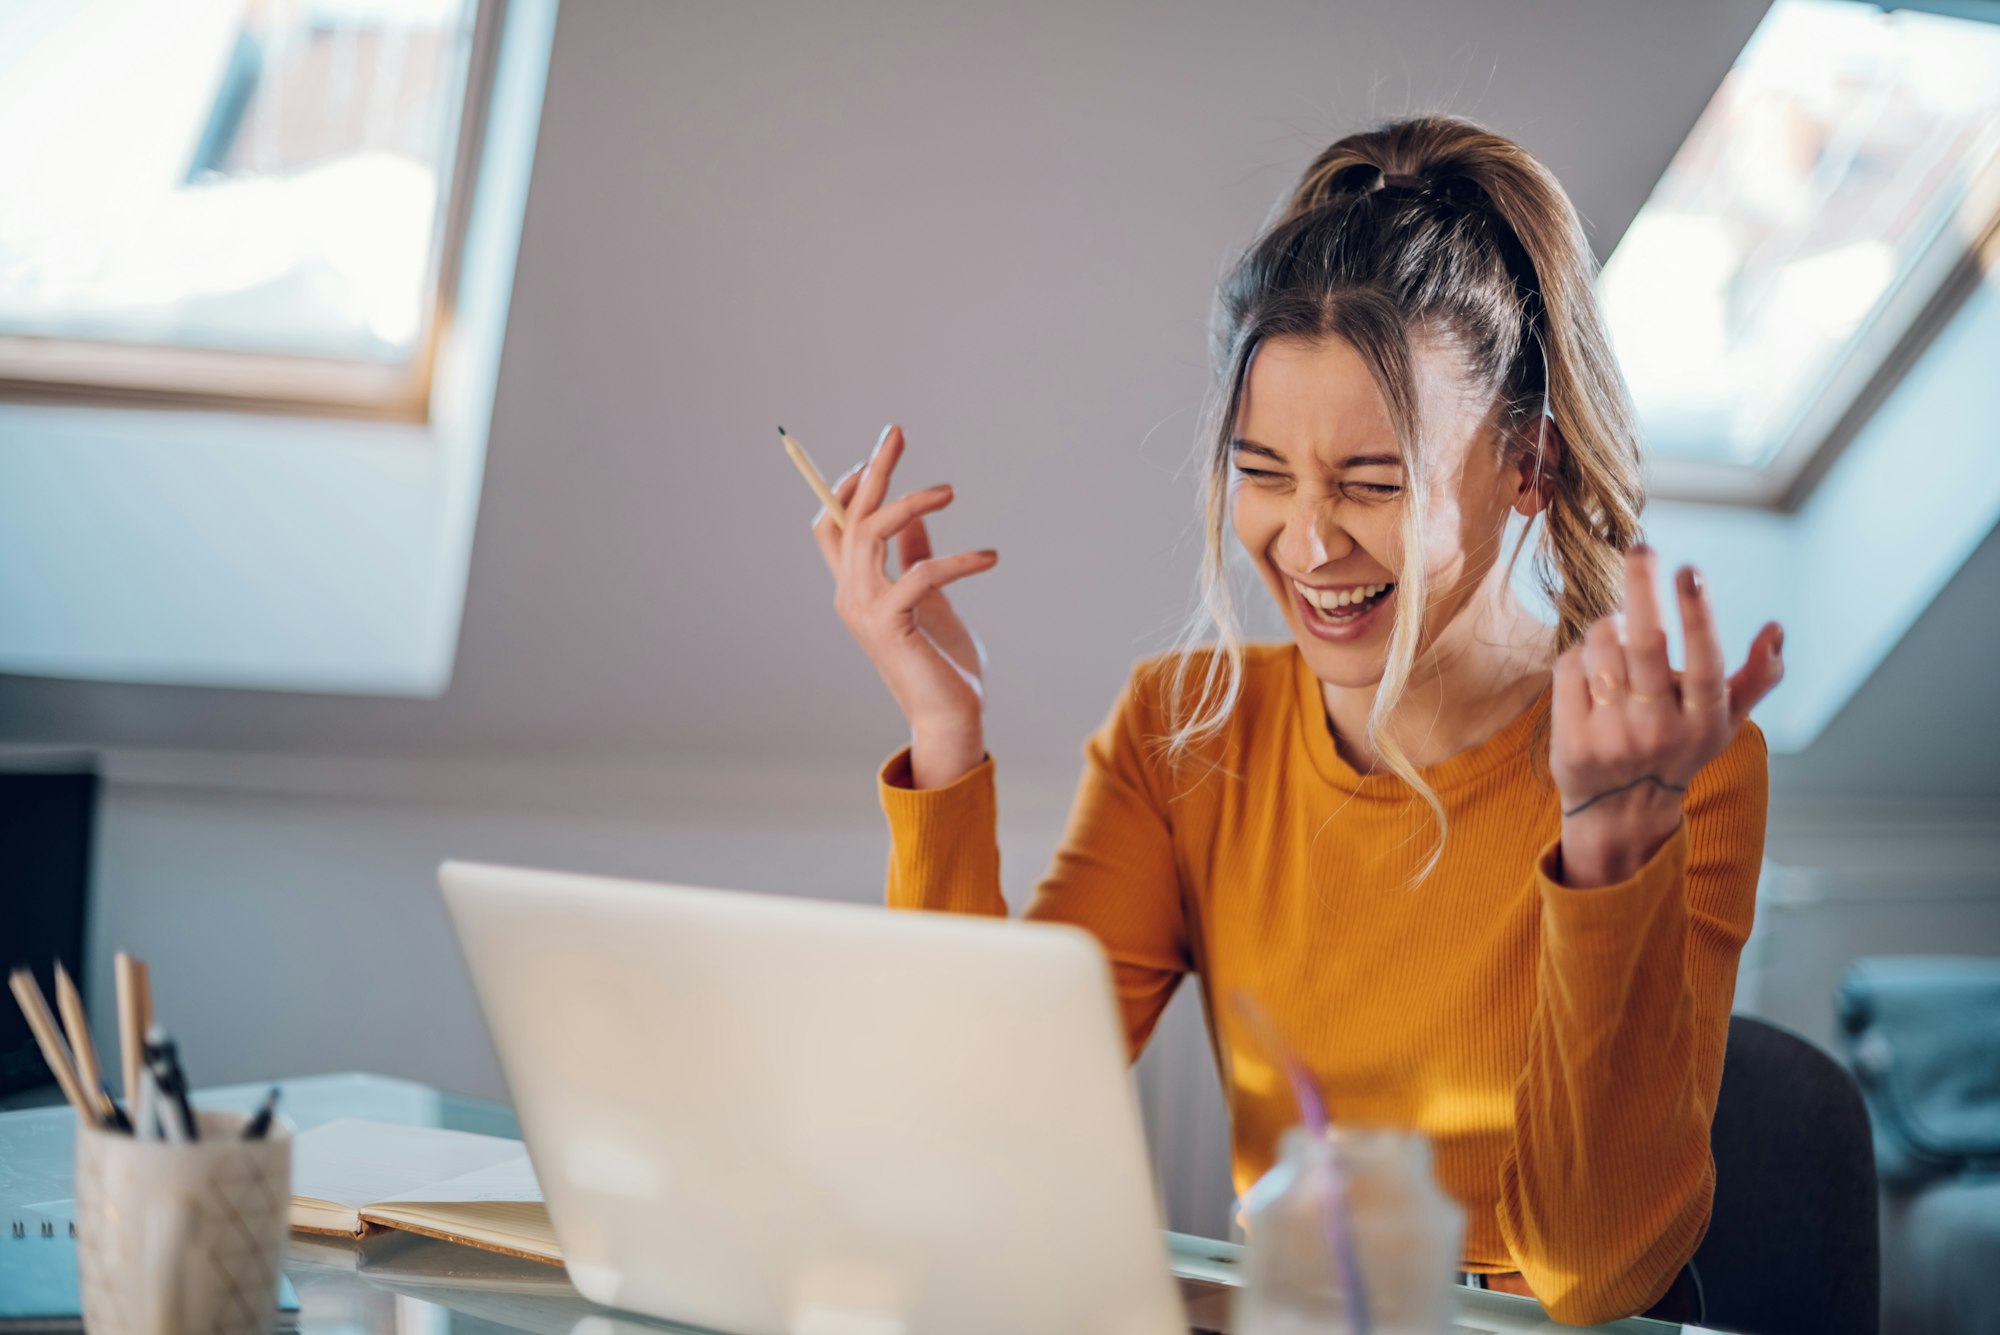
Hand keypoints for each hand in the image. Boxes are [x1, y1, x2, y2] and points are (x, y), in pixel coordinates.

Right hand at [812, 424, 998, 779]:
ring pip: (872, 532)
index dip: (847, 485)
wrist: (950, 716)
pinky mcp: (891, 624)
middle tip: (897, 431)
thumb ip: (916, 557)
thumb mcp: (931, 598)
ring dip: (910, 502)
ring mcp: (865, 610)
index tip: (879, 455)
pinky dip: (957, 559)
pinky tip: (989, 557)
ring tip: (950, 490)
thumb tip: (916, 517)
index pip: (833, 523)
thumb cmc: (942, 661)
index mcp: (856, 586)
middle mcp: (850, 594)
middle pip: (849, 515)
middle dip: (872, 468)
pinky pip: (919, 572)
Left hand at [1550, 545, 1783, 886]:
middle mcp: (1659, 729)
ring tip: (1618, 629)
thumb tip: (1776, 630)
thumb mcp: (1723, 722)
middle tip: (1642, 547)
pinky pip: (1569, 668)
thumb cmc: (1678, 749)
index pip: (1704, 664)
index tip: (1690, 570)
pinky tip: (1592, 665)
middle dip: (1642, 589)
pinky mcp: (1572, 742)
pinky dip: (1580, 654)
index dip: (1698, 616)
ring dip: (1608, 625)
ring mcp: (1612, 737)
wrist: (1621, 813)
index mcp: (1703, 721)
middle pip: (1646, 646)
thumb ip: (1756, 677)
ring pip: (1602, 649)